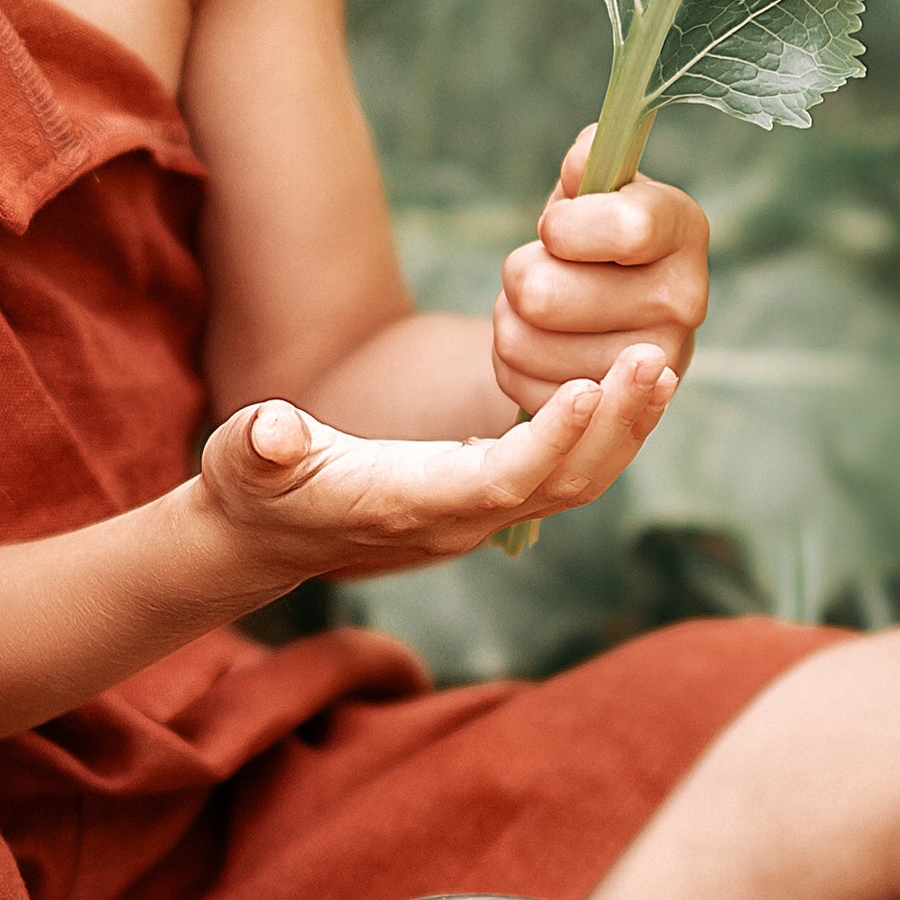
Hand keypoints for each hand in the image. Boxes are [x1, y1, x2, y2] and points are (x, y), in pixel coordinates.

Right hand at [198, 347, 677, 588]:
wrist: (263, 539)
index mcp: (407, 504)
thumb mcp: (241, 461)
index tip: (590, 386)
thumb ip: (257, 445)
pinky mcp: (486, 501)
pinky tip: (629, 387)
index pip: (499, 480)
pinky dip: (602, 435)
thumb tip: (273, 431)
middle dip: (613, 429)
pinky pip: (562, 476)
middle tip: (654, 360)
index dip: (549, 440)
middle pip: (560, 487)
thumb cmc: (253, 490)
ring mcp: (478, 516)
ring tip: (658, 367)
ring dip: (621, 431)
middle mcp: (457, 520)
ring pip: (573, 484)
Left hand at [491, 127, 708, 418]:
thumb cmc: (590, 235)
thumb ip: (586, 160)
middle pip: (544, 295)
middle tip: (537, 271)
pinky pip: (520, 385)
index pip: (623, 229)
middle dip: (519, 274)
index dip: (563, 228)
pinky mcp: (616, 413)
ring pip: (521, 341)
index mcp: (684, 229)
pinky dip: (512, 364)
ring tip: (536, 309)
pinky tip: (541, 349)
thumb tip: (584, 161)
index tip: (555, 228)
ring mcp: (656, 366)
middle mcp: (687, 300)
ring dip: (508, 319)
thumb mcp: (589, 188)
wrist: (607, 314)